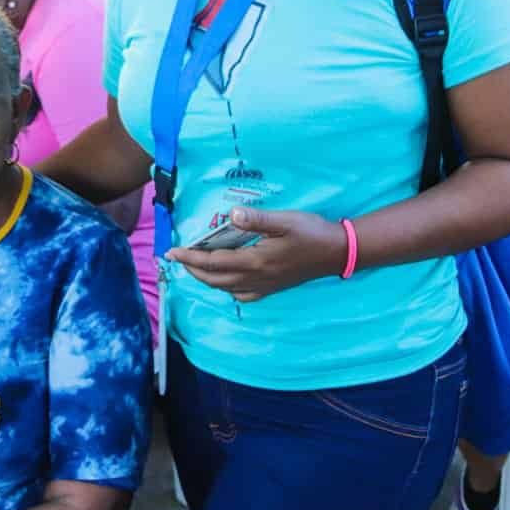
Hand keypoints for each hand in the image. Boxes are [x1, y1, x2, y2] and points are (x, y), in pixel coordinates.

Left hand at [165, 206, 344, 302]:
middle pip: (215, 279)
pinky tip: (228, 281)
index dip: (190, 258)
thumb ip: (257, 219)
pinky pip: (243, 294)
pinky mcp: (273, 287)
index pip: (213, 262)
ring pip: (227, 288)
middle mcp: (256, 277)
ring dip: (207, 279)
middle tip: (178, 258)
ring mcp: (265, 285)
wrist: (338, 252)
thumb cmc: (311, 232)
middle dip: (193, 270)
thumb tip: (231, 215)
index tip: (171, 252)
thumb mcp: (285, 220)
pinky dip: (228, 288)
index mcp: (255, 261)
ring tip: (196, 266)